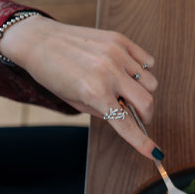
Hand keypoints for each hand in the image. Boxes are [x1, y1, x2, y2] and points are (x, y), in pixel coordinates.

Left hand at [0, 15, 159, 159]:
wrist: (39, 41)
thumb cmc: (53, 74)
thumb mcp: (76, 102)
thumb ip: (105, 111)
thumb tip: (129, 118)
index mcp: (94, 92)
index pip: (126, 124)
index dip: (143, 143)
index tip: (155, 153)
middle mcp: (109, 72)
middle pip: (147, 102)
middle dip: (146, 115)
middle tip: (136, 116)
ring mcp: (117, 54)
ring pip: (151, 82)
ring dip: (143, 92)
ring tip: (126, 89)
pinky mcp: (120, 40)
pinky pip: (148, 61)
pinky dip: (142, 71)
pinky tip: (127, 72)